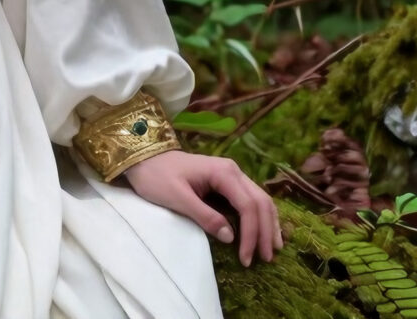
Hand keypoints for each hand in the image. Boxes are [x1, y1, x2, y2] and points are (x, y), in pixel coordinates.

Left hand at [123, 150, 280, 265]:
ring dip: (268, 225)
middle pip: (261, 203)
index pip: (248, 206)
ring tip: (273, 249)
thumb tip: (231, 237)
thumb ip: (204, 216)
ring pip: (261, 200)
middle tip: (266, 259)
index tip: (247, 258)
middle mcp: (234, 171)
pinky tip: (264, 231)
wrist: (144, 157)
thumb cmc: (157, 177)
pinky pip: (251, 200)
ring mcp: (232, 175)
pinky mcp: (227, 182)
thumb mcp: (177, 198)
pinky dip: (260, 217)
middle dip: (265, 232)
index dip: (251, 234)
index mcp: (224, 173)